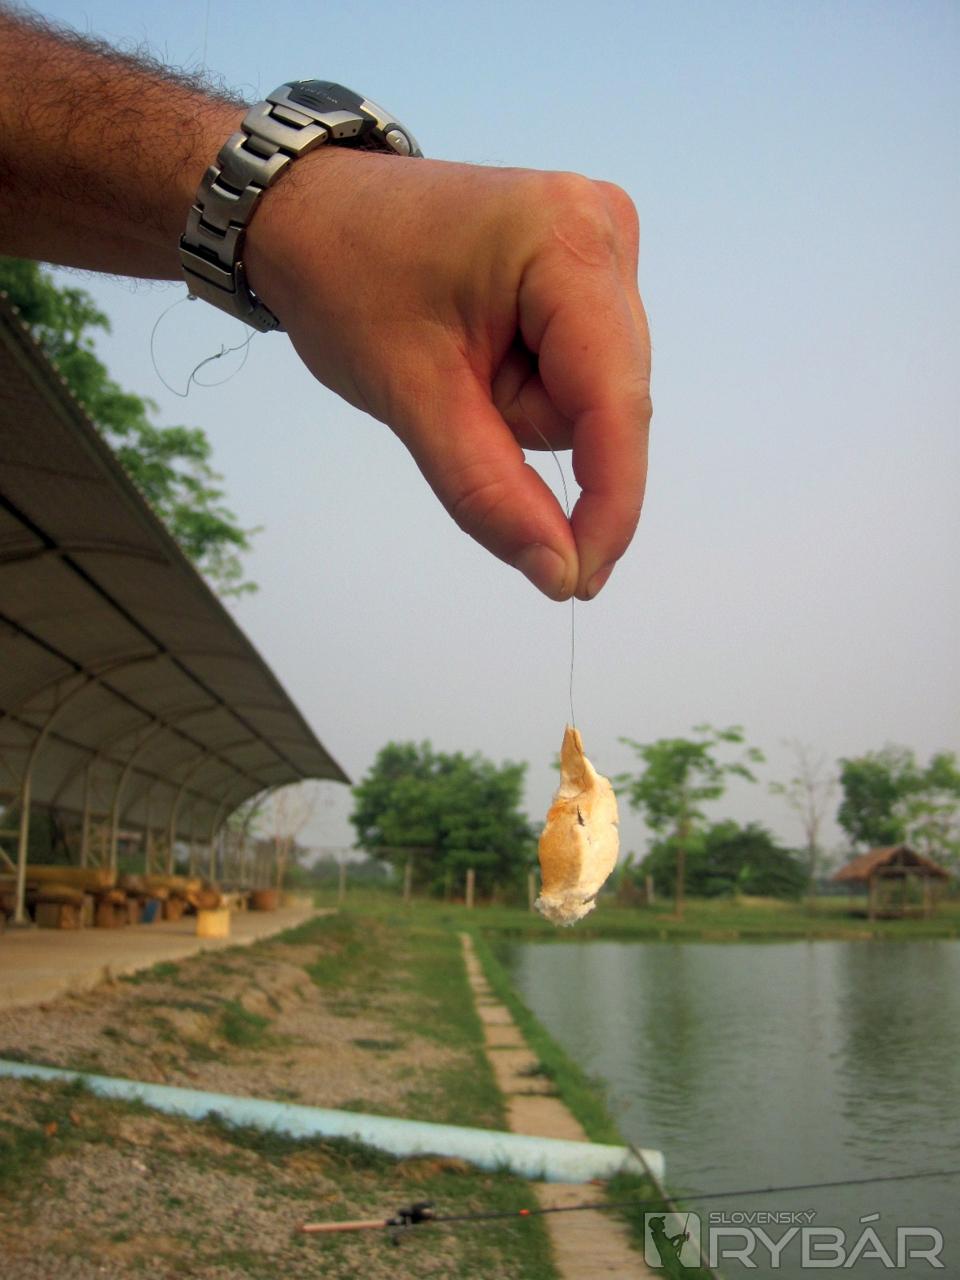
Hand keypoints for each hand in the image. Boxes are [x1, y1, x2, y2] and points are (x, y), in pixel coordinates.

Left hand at [245, 151, 650, 600]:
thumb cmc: (347, 282)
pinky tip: (480, 350)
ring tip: (457, 358)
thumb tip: (560, 573)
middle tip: (451, 392)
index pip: (616, 403)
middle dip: (529, 426)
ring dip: (525, 408)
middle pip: (606, 401)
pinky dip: (530, 387)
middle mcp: (605, 230)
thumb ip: (489, 490)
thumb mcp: (413, 396)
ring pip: (594, 396)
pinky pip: (581, 371)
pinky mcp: (587, 264)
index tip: (579, 583)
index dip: (608, 505)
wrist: (312, 213)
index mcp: (569, 241)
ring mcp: (602, 242)